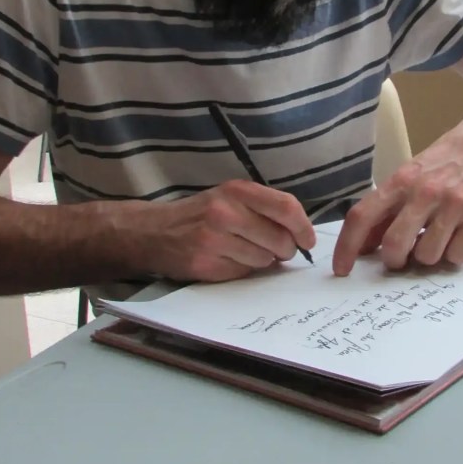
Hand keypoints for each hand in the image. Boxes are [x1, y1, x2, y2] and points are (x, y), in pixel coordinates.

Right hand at [127, 180, 315, 282]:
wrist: (154, 232)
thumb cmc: (200, 213)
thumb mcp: (229, 197)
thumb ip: (262, 208)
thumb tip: (300, 233)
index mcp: (237, 190)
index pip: (286, 207)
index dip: (304, 227)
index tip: (308, 239)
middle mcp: (226, 212)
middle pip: (280, 238)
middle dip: (287, 250)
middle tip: (280, 251)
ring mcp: (215, 240)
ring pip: (264, 259)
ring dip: (264, 261)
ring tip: (245, 251)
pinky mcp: (206, 265)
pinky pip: (243, 273)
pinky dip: (244, 270)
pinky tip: (229, 260)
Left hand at [332, 126, 462, 275]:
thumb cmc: (442, 164)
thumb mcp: (409, 178)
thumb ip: (386, 211)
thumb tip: (363, 247)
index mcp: (399, 181)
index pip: (362, 216)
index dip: (347, 246)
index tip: (341, 270)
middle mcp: (423, 191)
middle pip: (394, 244)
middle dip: (394, 261)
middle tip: (401, 257)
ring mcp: (452, 203)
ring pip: (427, 256)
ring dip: (427, 257)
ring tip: (436, 238)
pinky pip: (457, 256)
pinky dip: (454, 255)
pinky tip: (457, 236)